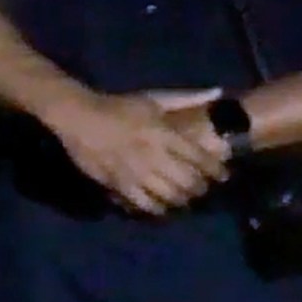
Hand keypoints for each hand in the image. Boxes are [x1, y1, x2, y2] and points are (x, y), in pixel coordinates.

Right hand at [46, 88, 229, 215]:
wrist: (78, 117)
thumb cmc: (118, 106)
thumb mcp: (153, 98)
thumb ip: (186, 97)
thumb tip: (217, 92)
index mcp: (164, 134)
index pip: (200, 159)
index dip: (216, 171)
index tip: (223, 176)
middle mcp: (154, 156)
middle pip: (188, 182)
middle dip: (200, 189)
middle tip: (202, 189)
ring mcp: (136, 173)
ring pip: (169, 196)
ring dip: (182, 200)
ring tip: (183, 199)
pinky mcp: (119, 185)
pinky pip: (145, 205)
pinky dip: (157, 209)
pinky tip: (161, 207)